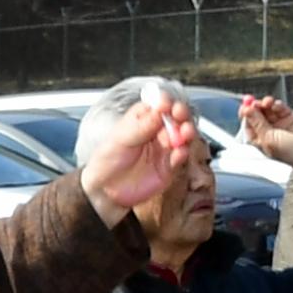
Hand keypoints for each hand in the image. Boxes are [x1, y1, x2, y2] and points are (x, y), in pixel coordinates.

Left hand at [76, 89, 197, 225]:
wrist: (106, 191)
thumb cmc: (107, 161)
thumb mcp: (120, 138)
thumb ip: (142, 125)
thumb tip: (158, 109)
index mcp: (142, 118)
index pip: (158, 104)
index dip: (165, 102)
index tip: (166, 104)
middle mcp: (156, 131)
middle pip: (175, 117)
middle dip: (181, 114)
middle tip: (180, 115)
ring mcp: (164, 148)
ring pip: (182, 136)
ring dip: (187, 132)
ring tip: (185, 132)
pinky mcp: (169, 166)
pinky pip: (180, 157)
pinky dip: (183, 153)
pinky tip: (179, 153)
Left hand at [234, 95, 292, 180]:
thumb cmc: (290, 153)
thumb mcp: (268, 138)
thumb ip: (257, 123)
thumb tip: (246, 110)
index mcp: (259, 140)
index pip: (248, 124)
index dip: (245, 114)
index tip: (244, 106)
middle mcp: (268, 131)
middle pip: (257, 114)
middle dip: (255, 107)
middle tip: (253, 101)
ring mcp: (279, 123)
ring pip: (268, 109)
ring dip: (265, 104)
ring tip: (267, 102)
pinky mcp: (290, 117)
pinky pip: (280, 107)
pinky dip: (277, 104)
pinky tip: (276, 105)